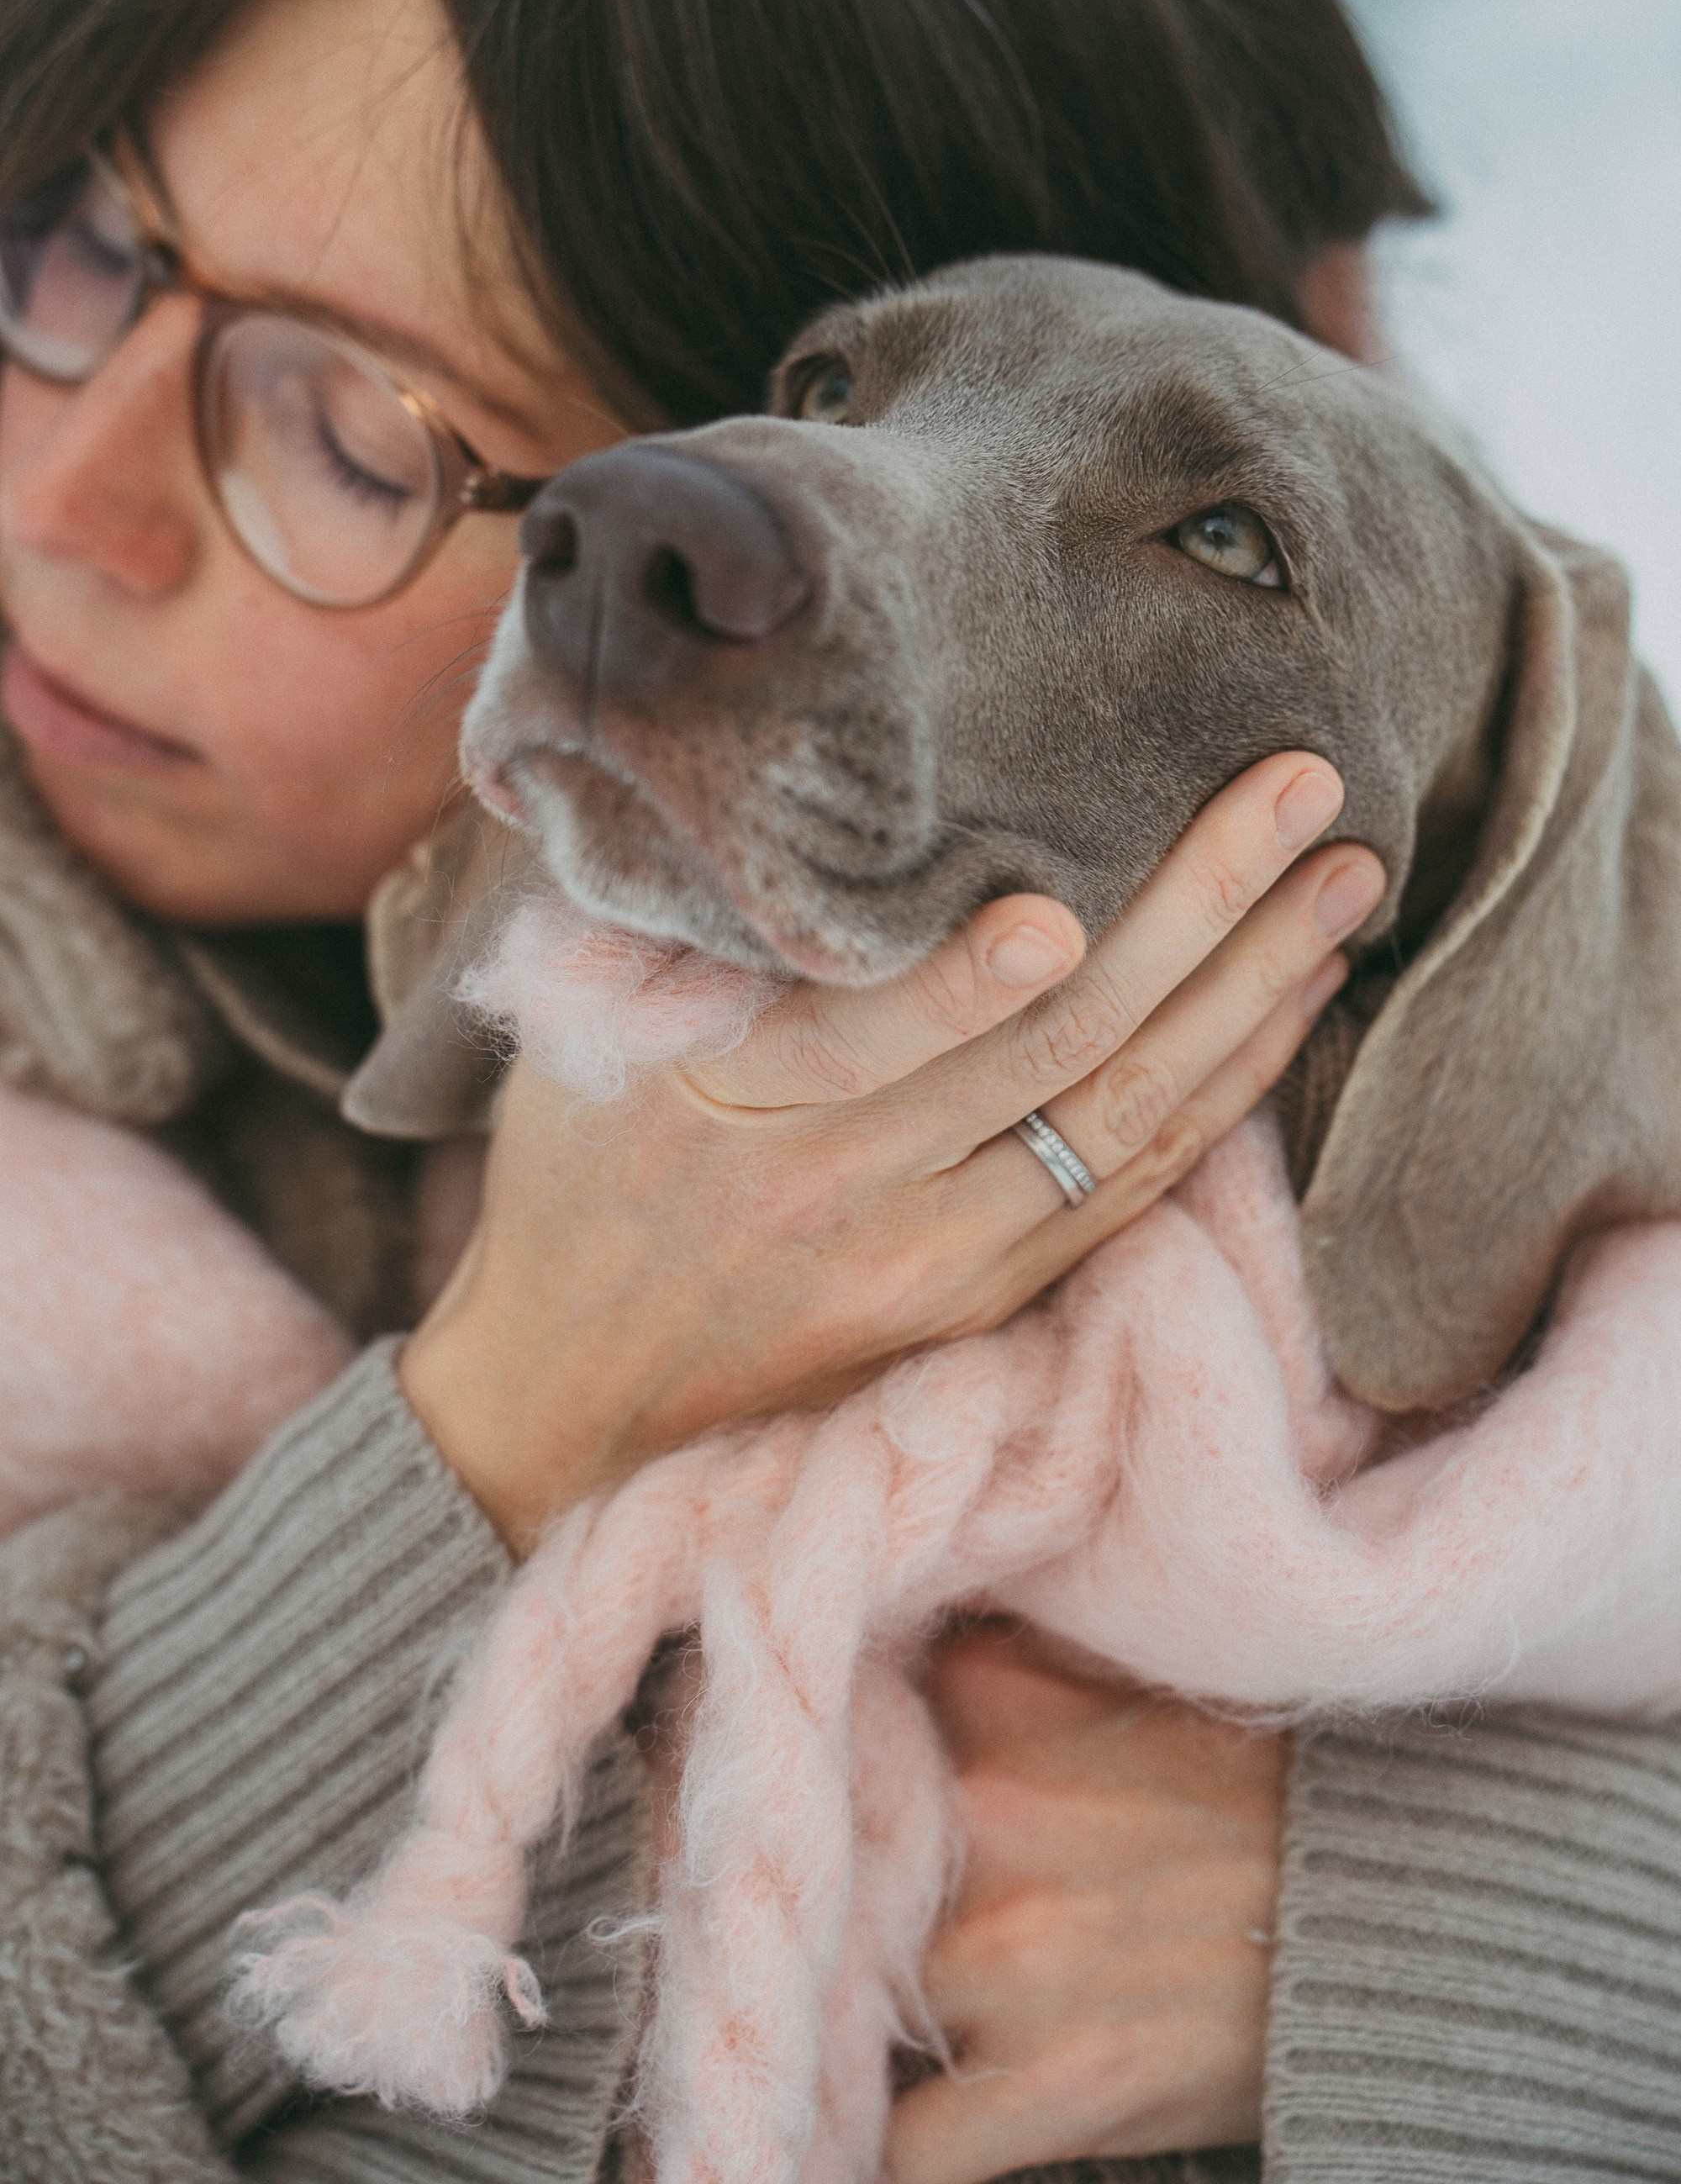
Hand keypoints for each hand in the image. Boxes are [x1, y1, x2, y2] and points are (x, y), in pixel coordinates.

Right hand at [401, 753, 1383, 1544]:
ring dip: (1247, 995)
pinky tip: (1289, 1004)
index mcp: (721, 1116)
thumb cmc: (577, 1191)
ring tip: (1339, 882)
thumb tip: (775, 784)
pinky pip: (1127, 1190)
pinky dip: (1221, 1095)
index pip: (858, 1038)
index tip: (1063, 901)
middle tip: (1297, 794)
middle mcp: (838, 1195)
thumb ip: (678, 932)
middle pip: (1041, 1055)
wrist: (575, 1414)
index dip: (964, 983)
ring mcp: (929, 1264)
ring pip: (1118, 1122)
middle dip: (1190, 916)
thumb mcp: (578, 1048)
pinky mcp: (983, 1302)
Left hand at [888, 1628, 1283, 2183]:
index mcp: (1000, 1704)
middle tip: (912, 1914)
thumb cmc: (1277, 1790)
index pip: (857, 1725)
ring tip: (950, 2017)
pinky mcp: (1061, 2087)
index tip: (875, 1802)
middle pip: (852, 1868)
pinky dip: (916, 2155)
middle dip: (872, 1899)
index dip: (865, 1771)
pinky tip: (935, 2129)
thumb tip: (916, 1639)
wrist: (1406, 1915)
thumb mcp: (1145, 1672)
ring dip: (899, 2019)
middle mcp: (991, 1817)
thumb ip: (1017, 1661)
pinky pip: (914, 2152)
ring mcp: (1017, 1956)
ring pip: (870, 2000)